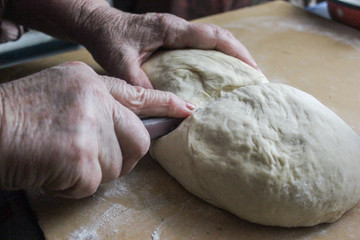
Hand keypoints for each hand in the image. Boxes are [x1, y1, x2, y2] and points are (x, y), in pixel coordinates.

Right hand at [0, 61, 192, 198]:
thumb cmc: (16, 115)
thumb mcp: (59, 93)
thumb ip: (96, 105)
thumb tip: (124, 128)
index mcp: (89, 81)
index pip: (138, 94)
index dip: (165, 104)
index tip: (187, 110)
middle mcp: (95, 100)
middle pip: (138, 139)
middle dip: (122, 156)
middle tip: (92, 159)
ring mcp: (90, 127)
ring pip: (117, 165)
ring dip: (92, 172)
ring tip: (61, 161)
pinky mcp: (81, 158)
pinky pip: (92, 184)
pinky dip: (72, 186)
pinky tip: (51, 172)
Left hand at [77, 6, 259, 87]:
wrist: (98, 23)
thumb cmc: (108, 39)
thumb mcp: (120, 63)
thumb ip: (139, 84)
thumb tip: (163, 106)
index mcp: (170, 29)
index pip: (213, 37)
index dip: (236, 52)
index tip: (252, 70)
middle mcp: (177, 26)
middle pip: (220, 35)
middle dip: (240, 53)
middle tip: (254, 76)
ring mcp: (176, 30)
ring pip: (212, 38)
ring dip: (230, 54)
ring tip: (242, 76)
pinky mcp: (172, 36)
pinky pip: (201, 43)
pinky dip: (215, 55)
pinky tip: (217, 72)